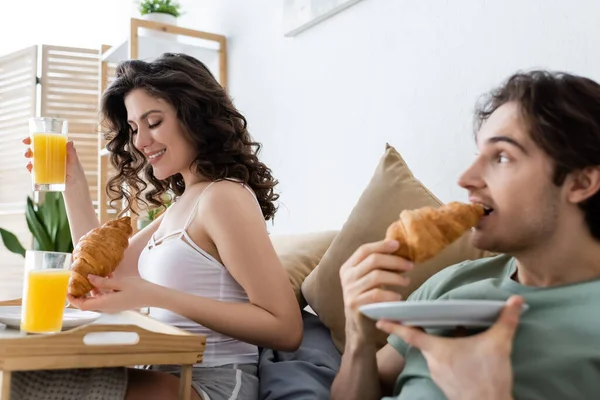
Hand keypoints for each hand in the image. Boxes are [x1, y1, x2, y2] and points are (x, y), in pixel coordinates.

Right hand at [23, 137, 86, 187]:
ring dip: (29, 160)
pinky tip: (30, 169)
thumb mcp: (74, 161)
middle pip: (35, 150)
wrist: (75, 185)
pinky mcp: (44, 173)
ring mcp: (45, 164)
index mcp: (55, 149)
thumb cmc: (76, 170)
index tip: (27, 140)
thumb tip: (70, 142)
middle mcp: (48, 156)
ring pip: (33, 159)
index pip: (42, 142)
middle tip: (28, 153)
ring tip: (29, 163)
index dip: (33, 139)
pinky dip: (31, 169)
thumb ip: (72, 153)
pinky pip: (34, 170)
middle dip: (28, 150)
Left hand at [67, 274, 156, 313]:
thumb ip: (103, 282)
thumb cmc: (139, 290)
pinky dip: (102, 288)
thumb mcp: (120, 283)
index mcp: (106, 304)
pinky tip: (106, 276)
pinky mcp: (118, 302)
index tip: (66, 290)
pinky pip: (105, 296)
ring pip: (96, 298)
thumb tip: (89, 278)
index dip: (72, 299)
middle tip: (76, 279)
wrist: (154, 296)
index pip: (83, 305)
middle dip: (81, 292)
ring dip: (92, 288)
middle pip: (88, 302)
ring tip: (91, 275)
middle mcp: (107, 307)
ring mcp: (112, 305)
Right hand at [339, 239, 413, 344]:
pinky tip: (399, 297)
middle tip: (410, 265)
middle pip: (373, 260)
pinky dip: (391, 294)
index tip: (398, 245)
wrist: (359, 328)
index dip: (381, 245)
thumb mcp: (367, 280)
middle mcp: (346, 278)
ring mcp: (350, 291)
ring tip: (407, 282)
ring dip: (396, 278)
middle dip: (395, 261)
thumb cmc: (368, 300)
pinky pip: (377, 295)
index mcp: (348, 268)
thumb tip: (397, 248)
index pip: (364, 250)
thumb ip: (376, 265)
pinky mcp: (356, 305)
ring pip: (376, 276)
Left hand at [377, 296, 523, 399]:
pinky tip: (463, 352)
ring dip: (440, 343)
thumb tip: (517, 300)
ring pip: (434, 353)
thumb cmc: (488, 378)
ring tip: (454, 332)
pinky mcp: (446, 385)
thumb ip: (507, 320)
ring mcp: (438, 376)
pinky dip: (448, 356)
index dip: (394, 324)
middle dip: (424, 329)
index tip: (379, 318)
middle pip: (423, 341)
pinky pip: (443, 365)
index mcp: (437, 350)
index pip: (409, 333)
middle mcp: (433, 362)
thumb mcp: (499, 345)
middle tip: (425, 316)